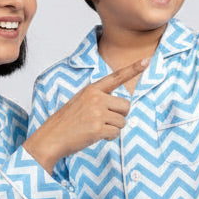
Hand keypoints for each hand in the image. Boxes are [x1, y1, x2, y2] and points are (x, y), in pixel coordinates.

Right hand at [23, 59, 146, 173]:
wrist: (51, 137)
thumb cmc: (66, 122)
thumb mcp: (80, 102)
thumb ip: (100, 99)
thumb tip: (122, 107)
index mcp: (92, 89)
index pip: (116, 77)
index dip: (133, 69)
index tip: (147, 60)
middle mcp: (96, 98)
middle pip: (126, 106)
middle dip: (120, 116)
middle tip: (103, 121)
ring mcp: (97, 113)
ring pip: (122, 121)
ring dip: (113, 129)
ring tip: (96, 129)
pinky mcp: (97, 128)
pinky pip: (115, 134)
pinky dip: (109, 138)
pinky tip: (95, 136)